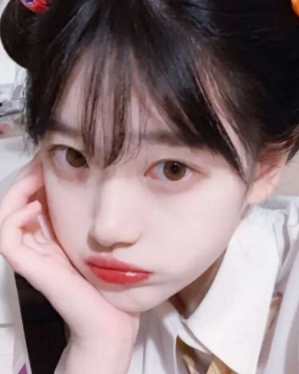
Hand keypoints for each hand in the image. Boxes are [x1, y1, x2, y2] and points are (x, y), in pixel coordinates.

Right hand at [0, 156, 138, 371]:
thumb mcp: (99, 237)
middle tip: (41, 160)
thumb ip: (91, 219)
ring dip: (18, 189)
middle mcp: (38, 243)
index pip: (32, 198)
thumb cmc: (110, 278)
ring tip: (37, 174)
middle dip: (26, 176)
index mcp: (51, 236)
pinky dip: (14, 217)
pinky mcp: (29, 268)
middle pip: (16, 202)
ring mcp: (31, 255)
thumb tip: (94, 185)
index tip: (51, 158)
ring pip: (7, 214)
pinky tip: (36, 205)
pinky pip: (6, 239)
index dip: (36, 176)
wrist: (111, 317)